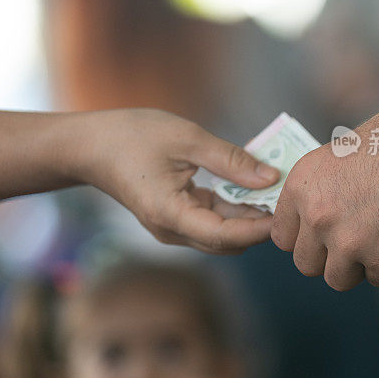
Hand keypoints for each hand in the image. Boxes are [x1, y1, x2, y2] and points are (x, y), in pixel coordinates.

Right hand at [81, 109, 278, 253]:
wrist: (89, 145)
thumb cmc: (132, 136)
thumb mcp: (186, 139)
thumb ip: (230, 161)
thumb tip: (271, 178)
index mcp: (171, 215)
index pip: (226, 236)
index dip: (261, 227)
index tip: (288, 207)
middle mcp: (172, 230)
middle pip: (227, 241)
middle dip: (259, 222)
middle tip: (288, 193)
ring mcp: (171, 227)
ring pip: (221, 233)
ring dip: (247, 215)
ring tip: (273, 186)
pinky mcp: (172, 217)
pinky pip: (209, 219)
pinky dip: (231, 207)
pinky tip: (249, 184)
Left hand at [272, 108, 378, 289]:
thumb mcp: (333, 158)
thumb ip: (315, 193)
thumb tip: (305, 220)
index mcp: (300, 188)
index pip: (282, 236)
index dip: (303, 239)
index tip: (318, 236)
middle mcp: (317, 216)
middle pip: (305, 264)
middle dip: (326, 258)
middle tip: (350, 242)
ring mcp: (348, 241)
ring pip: (338, 279)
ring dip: (356, 267)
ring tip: (377, 240)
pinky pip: (378, 278)